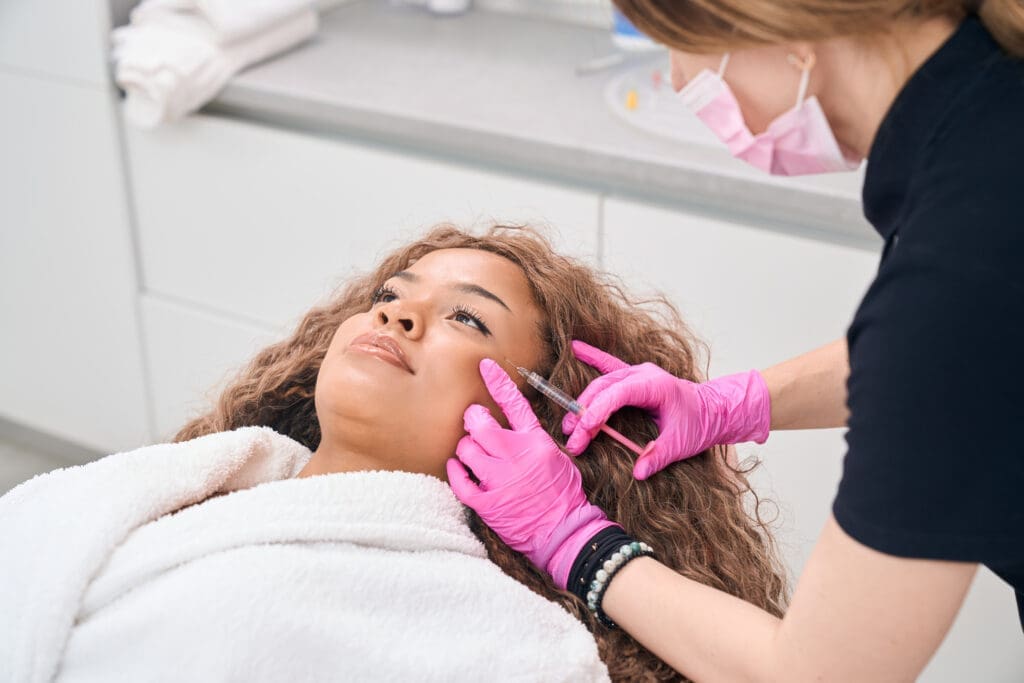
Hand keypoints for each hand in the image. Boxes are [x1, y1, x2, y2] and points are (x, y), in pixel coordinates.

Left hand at [447, 358, 614, 588]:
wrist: (565, 533)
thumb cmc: (563, 496)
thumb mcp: (556, 458)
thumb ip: (532, 440)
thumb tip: (510, 424)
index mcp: (536, 442)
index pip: (514, 404)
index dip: (498, 382)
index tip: (484, 366)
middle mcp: (517, 456)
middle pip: (480, 424)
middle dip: (472, 420)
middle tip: (473, 424)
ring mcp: (501, 480)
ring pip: (467, 449)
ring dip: (465, 449)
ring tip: (472, 455)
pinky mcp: (488, 503)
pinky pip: (460, 480)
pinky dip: (456, 472)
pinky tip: (459, 469)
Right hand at [562, 341, 770, 479]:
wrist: (714, 410)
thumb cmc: (699, 424)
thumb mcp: (681, 444)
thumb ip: (659, 457)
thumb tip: (639, 473)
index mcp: (656, 385)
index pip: (619, 394)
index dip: (598, 410)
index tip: (584, 430)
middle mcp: (644, 374)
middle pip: (605, 389)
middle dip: (584, 414)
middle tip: (572, 438)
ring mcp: (639, 373)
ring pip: (603, 382)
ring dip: (584, 402)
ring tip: (569, 425)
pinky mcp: (636, 377)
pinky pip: (610, 365)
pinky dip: (593, 357)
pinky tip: (577, 348)